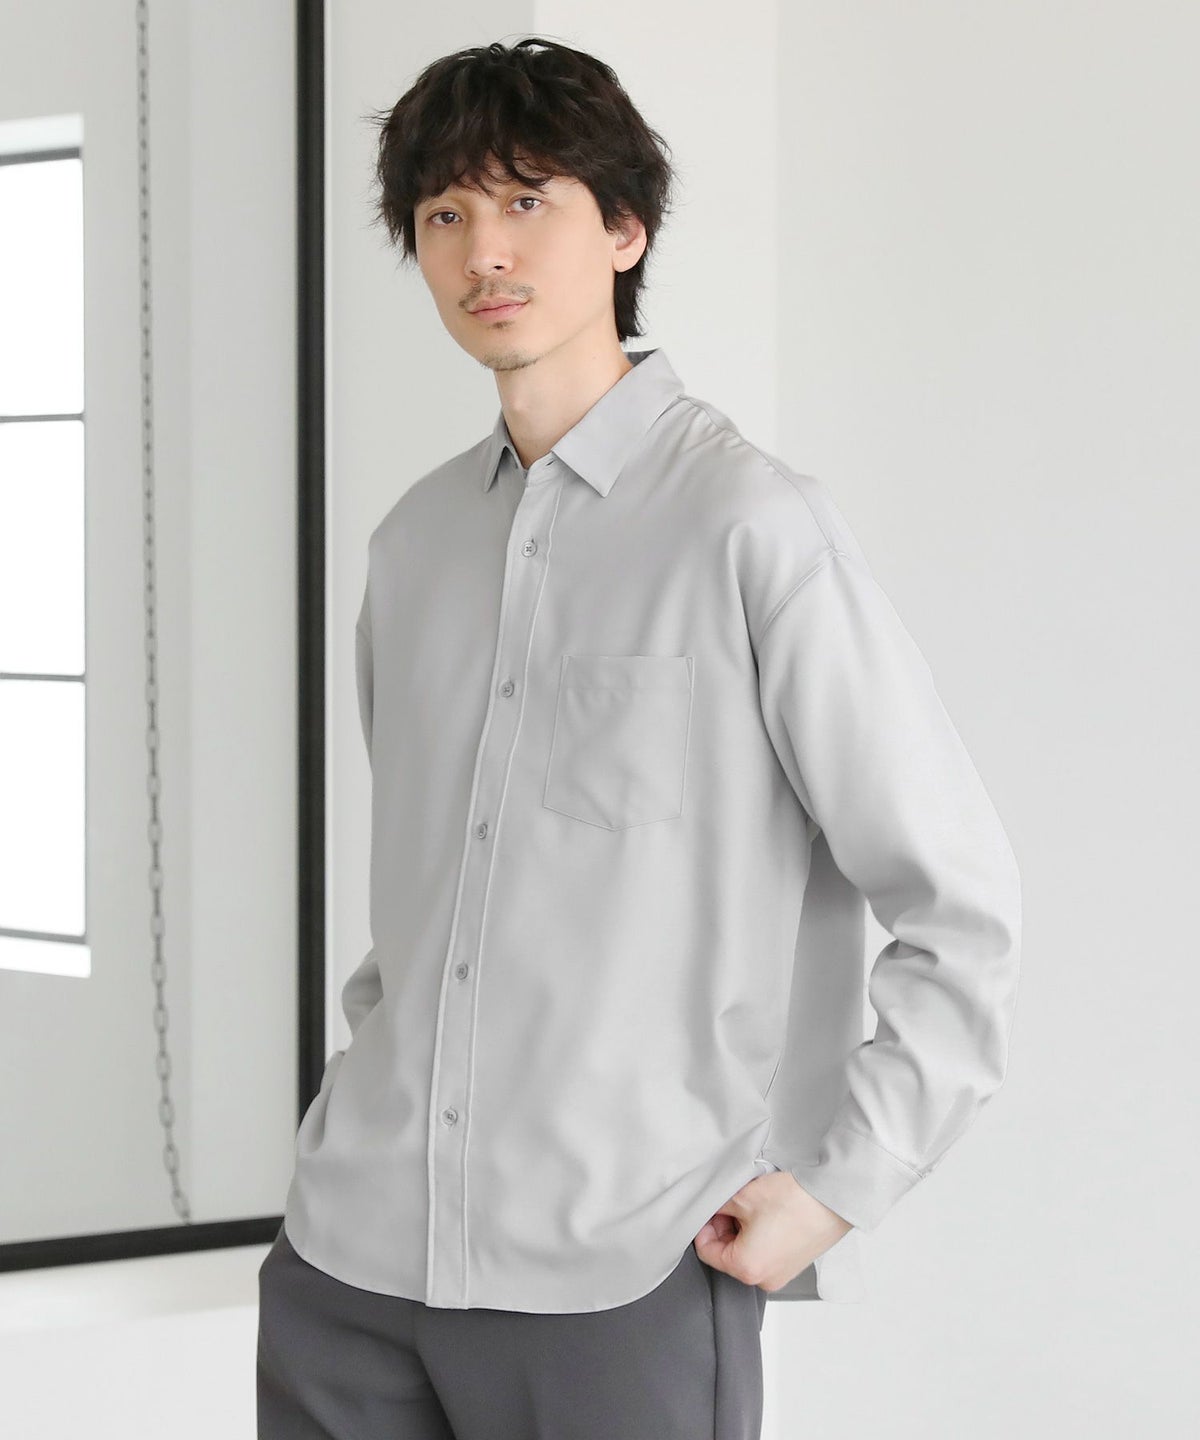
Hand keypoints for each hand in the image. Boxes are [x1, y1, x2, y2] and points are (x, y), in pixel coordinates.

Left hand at [693, 1170, 852, 1291]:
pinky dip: (760, 1235)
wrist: (832, 1198)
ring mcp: (781, 1274)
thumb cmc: (794, 1201)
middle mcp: (764, 1279)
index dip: (703, 1227)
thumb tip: (710, 1211)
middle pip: (727, 1255)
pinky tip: (767, 1213)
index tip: (708, 1211)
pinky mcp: (793, 1265)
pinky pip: (766, 1253)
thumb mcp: (742, 1197)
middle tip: (731, 1204)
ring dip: (742, 1230)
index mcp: (746, 1268)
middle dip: (724, 1228)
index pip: (707, 1252)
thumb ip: (717, 1208)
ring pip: (746, 1253)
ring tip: (752, 1206)